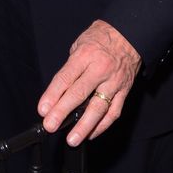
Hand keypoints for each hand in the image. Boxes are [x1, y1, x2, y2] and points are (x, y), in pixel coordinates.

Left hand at [38, 19, 141, 145]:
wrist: (128, 34)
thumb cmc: (100, 38)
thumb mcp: (79, 44)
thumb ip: (70, 67)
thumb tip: (58, 91)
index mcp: (85, 56)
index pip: (65, 78)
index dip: (52, 95)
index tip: (43, 109)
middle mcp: (99, 69)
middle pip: (79, 94)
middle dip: (62, 112)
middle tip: (51, 125)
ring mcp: (113, 82)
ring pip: (98, 108)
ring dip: (84, 126)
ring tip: (73, 139)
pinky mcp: (124, 91)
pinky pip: (114, 112)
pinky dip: (102, 125)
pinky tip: (91, 134)